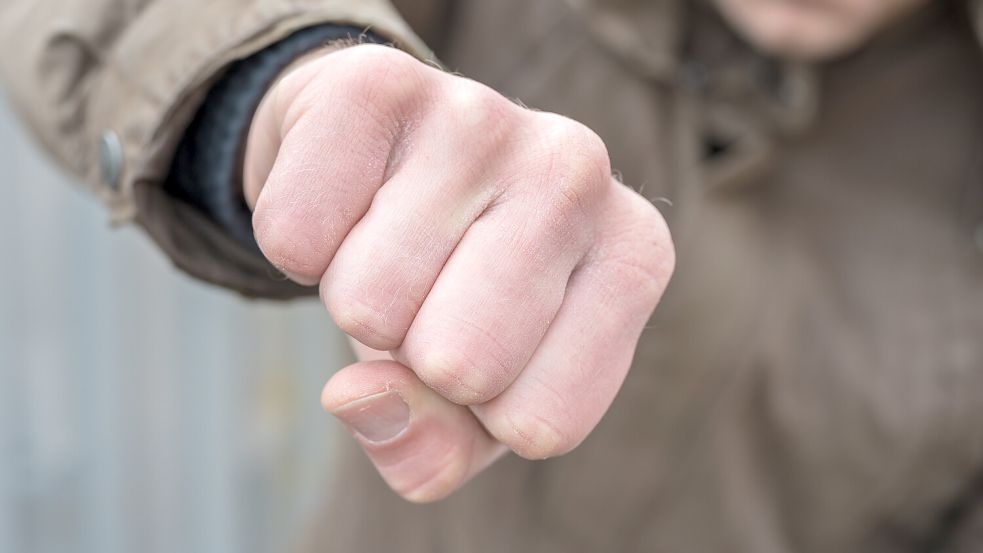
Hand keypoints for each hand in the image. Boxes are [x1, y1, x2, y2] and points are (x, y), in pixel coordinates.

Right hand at [244, 44, 674, 501]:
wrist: (389, 162)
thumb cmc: (455, 293)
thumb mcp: (477, 402)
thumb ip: (437, 450)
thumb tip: (360, 399)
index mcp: (634, 258)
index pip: (541, 424)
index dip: (484, 414)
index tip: (488, 344)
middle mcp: (580, 172)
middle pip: (461, 365)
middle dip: (416, 358)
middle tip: (431, 293)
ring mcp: (483, 115)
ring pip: (368, 306)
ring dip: (356, 302)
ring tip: (393, 243)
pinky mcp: (379, 82)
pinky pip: (293, 237)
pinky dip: (297, 248)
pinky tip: (347, 200)